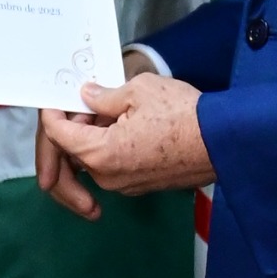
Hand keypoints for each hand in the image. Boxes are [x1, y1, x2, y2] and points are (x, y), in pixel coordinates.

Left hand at [36, 70, 214, 217]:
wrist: (223, 142)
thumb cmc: (184, 115)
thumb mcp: (138, 91)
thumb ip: (104, 96)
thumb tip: (88, 96)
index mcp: (99, 153)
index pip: (56, 135)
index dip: (52, 112)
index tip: (58, 97)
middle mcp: (106, 176)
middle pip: (68, 154)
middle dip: (67, 129)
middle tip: (81, 105)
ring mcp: (123, 185)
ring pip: (89, 161)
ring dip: (88, 138)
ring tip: (105, 111)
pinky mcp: (139, 186)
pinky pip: (110, 167)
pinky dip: (106, 148)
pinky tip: (120, 125)